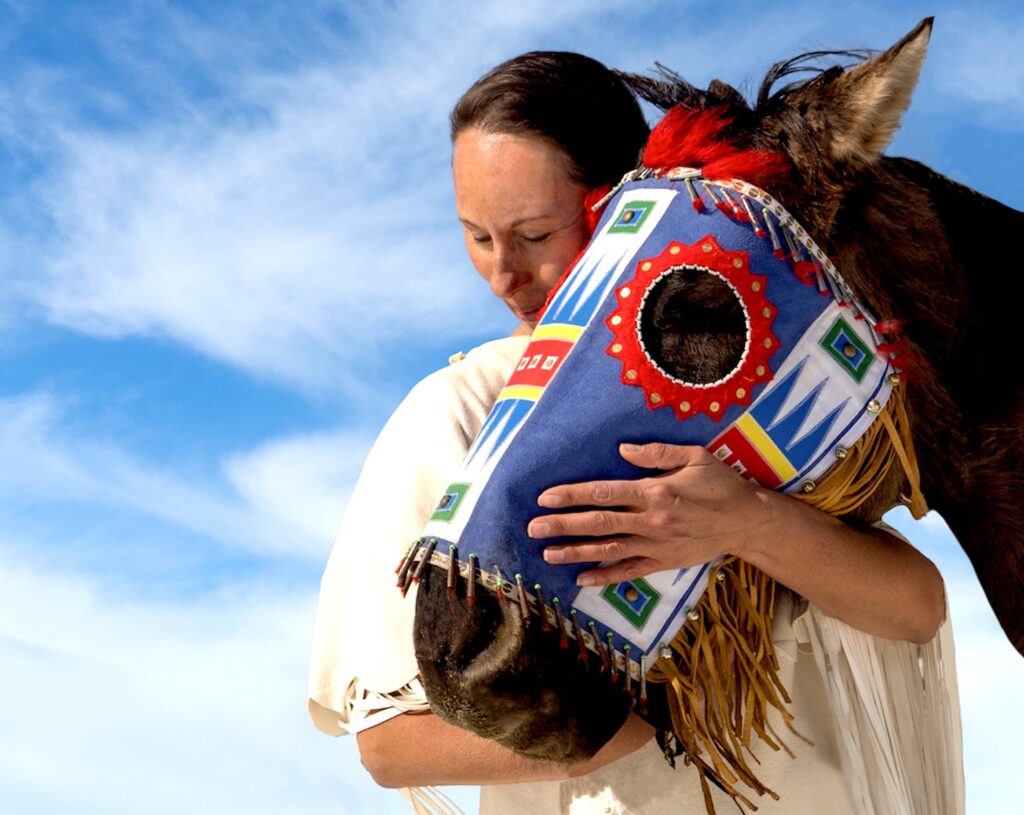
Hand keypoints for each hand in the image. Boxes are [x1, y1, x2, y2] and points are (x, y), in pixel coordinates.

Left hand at [528, 442, 772, 585]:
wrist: (747, 521)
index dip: (573, 495)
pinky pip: (629, 571)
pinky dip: (604, 576)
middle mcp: (650, 521)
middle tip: (533, 528)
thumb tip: (622, 449)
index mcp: (654, 492)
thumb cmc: (721, 484)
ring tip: (547, 554)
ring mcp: (655, 545)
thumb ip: (657, 452)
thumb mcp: (695, 457)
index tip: (546, 497)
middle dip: (563, 526)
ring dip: (575, 553)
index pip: (604, 493)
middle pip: (598, 524)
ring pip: (608, 550)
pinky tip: (581, 579)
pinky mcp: (663, 562)